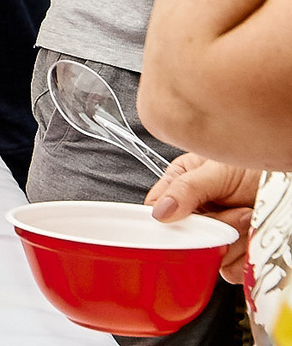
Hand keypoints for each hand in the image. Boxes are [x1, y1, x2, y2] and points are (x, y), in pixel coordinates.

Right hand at [149, 153, 260, 280]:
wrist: (290, 180)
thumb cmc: (257, 166)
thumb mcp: (217, 170)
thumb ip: (186, 188)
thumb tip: (160, 211)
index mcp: (182, 183)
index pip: (157, 208)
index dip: (164, 220)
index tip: (178, 224)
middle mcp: (198, 210)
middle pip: (184, 235)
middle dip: (210, 228)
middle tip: (231, 213)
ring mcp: (216, 232)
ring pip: (206, 254)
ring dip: (231, 241)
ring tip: (248, 217)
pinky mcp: (236, 253)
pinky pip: (229, 270)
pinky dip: (243, 259)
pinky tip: (253, 237)